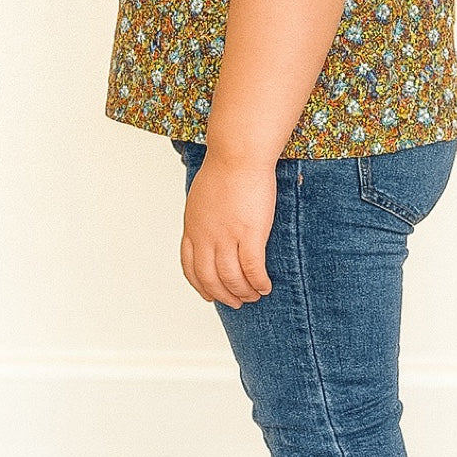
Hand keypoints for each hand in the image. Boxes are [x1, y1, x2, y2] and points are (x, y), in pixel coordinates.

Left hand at [180, 153, 275, 308]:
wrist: (238, 153)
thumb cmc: (225, 166)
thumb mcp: (202, 195)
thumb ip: (203, 216)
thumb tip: (210, 226)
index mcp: (193, 227)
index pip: (190, 267)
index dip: (201, 286)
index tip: (209, 295)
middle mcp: (206, 236)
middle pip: (210, 278)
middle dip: (223, 295)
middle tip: (236, 303)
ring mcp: (226, 236)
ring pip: (232, 278)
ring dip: (243, 292)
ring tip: (254, 296)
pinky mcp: (249, 234)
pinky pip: (253, 269)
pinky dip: (258, 282)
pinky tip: (266, 286)